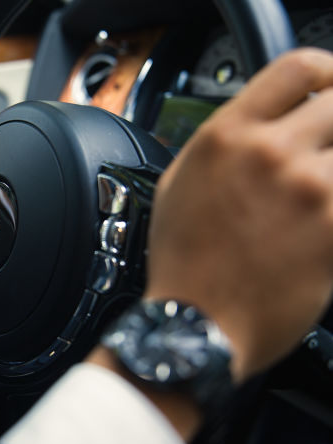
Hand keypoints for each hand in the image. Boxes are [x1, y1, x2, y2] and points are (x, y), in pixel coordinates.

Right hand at [144, 48, 332, 382]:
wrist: (194, 323)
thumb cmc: (182, 262)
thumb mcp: (178, 184)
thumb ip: (220, 143)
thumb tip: (254, 124)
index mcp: (226, 136)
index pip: (297, 67)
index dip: (324, 72)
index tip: (327, 88)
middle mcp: (271, 154)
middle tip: (328, 147)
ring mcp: (310, 190)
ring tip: (322, 186)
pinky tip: (323, 214)